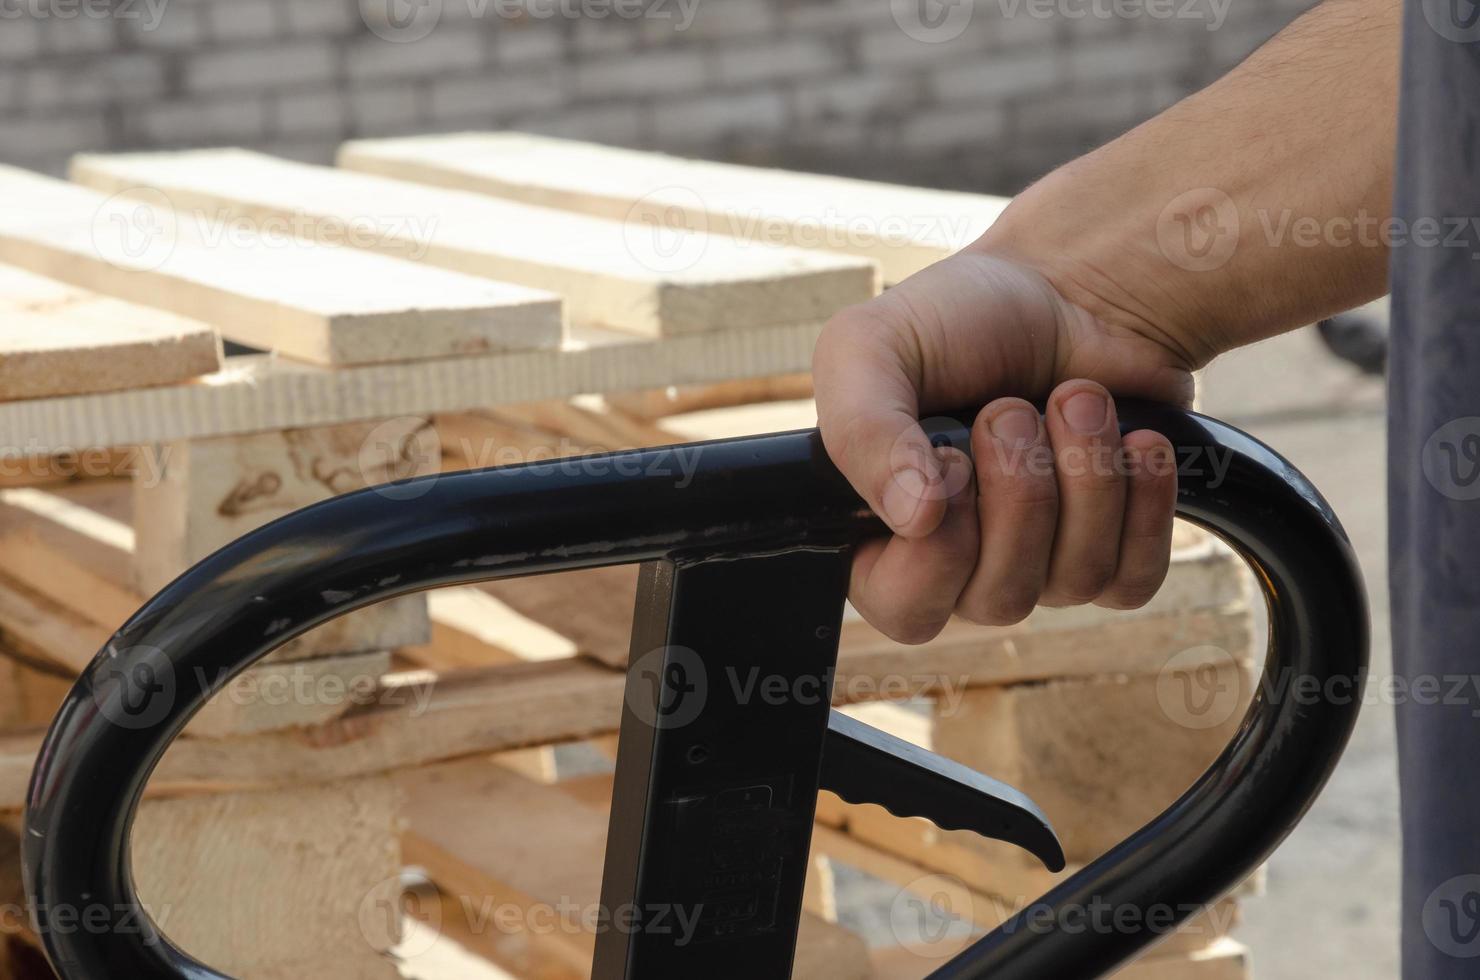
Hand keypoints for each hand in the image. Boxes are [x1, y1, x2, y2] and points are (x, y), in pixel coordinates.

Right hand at [812, 247, 1198, 642]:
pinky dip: (1144, 502)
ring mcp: (1040, 567)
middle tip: (1012, 408)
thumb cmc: (953, 321)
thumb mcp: (868, 350)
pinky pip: (1135, 578)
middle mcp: (959, 568)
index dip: (941, 544)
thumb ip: (861, 431)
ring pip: (1074, 580)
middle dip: (1020, 490)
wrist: (1063, 287)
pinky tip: (1135, 441)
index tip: (954, 456)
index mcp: (881, 538)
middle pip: (999, 598)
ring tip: (1075, 399)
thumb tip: (915, 518)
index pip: (907, 608)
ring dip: (1084, 473)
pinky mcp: (1115, 550)